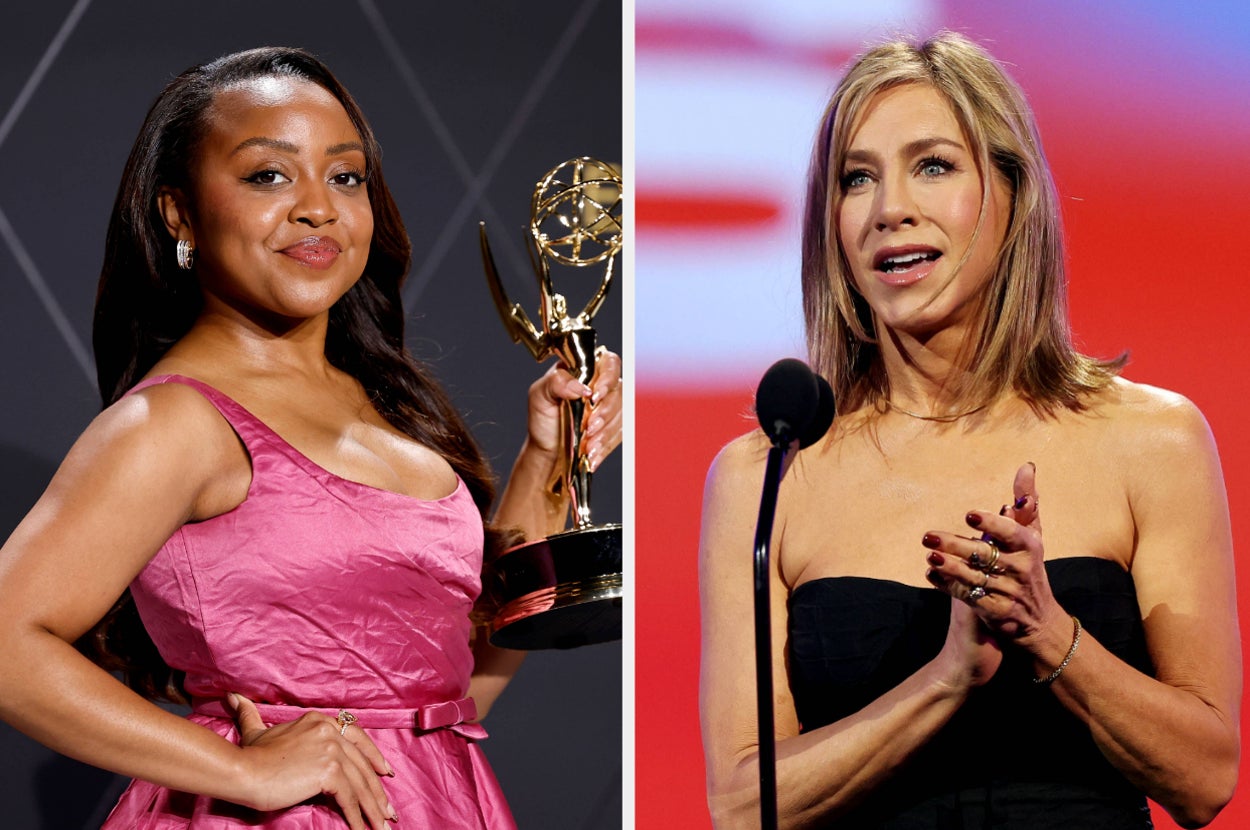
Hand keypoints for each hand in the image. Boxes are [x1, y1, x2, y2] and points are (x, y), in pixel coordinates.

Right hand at [227, 694, 395, 828]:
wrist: (242, 771)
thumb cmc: (248, 756)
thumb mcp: (256, 731)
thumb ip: (251, 714)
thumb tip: (234, 697)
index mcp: (320, 720)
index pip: (357, 738)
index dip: (374, 758)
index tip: (385, 773)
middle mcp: (330, 731)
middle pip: (362, 764)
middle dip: (377, 790)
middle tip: (388, 811)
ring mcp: (331, 749)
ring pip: (360, 783)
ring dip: (373, 808)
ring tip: (382, 826)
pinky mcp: (329, 770)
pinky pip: (349, 798)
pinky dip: (357, 816)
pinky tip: (361, 829)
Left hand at [525, 348, 622, 471]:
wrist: (545, 448)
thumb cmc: (542, 419)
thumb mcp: (539, 396)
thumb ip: (556, 382)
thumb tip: (580, 387)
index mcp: (584, 370)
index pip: (609, 363)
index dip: (607, 379)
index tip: (595, 397)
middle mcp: (601, 386)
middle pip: (619, 391)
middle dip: (606, 412)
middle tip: (590, 426)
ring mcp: (610, 407)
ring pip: (623, 414)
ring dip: (606, 432)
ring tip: (588, 445)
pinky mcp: (615, 427)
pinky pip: (620, 434)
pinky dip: (606, 446)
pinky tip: (593, 453)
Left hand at [922, 462, 1067, 642]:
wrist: (1038, 619)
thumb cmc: (1029, 567)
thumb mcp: (1033, 535)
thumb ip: (1026, 503)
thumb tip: (1026, 466)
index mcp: (1029, 546)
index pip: (1011, 533)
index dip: (991, 525)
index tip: (969, 515)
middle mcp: (1021, 569)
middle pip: (985, 555)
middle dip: (956, 545)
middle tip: (927, 536)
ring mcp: (1009, 593)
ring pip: (975, 577)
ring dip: (950, 567)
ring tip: (930, 556)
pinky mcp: (997, 613)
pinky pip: (969, 598)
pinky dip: (949, 586)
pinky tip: (932, 575)